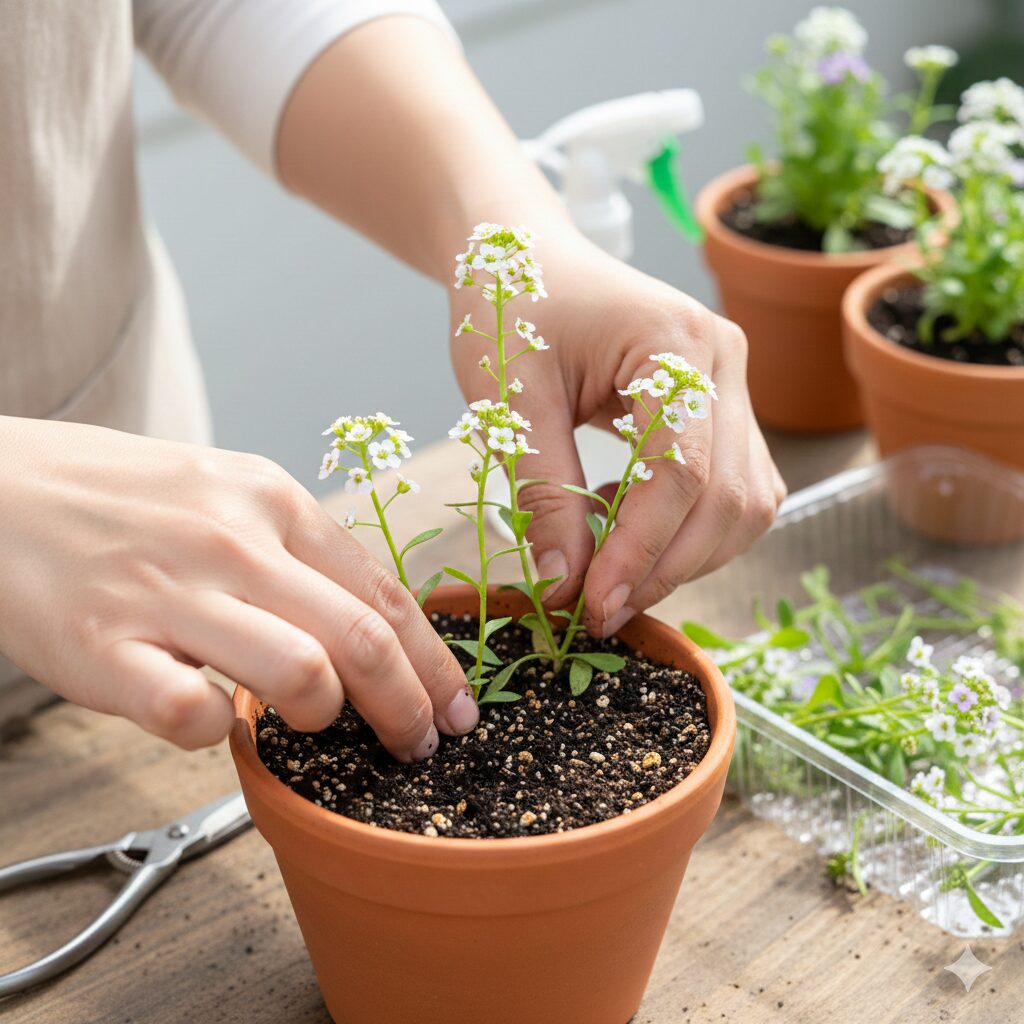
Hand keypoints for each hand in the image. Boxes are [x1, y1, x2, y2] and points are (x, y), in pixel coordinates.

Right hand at [0, 418, 477, 754]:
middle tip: (418, 744)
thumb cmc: (130, 500)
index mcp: (273, 501)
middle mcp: (232, 542)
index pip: (385, 595)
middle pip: (362, 641)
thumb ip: (301, 554)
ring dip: (323, 716)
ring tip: (310, 722)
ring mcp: (167, 594)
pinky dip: (219, 733)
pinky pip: (193, 717)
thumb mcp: (231, 493)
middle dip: (408, 709)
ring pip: (299, 676)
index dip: (435, 664)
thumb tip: (376, 628)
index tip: (456, 708)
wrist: (1, 488)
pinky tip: (213, 719)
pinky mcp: (103, 650)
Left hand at [448, 235, 785, 636]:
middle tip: (599, 609)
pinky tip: (627, 525)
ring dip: (685, 556)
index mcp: (675, 342)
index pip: (683, 472)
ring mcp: (733, 384)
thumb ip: (543, 492)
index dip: (641, 552)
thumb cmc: (510, 307)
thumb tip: (565, 584)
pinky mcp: (724, 409)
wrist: (526, 255)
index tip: (593, 606)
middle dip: (666, 568)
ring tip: (608, 564)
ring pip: (745, 503)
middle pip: (728, 497)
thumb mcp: (510, 400)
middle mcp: (724, 359)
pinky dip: (690, 531)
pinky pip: (735, 491)